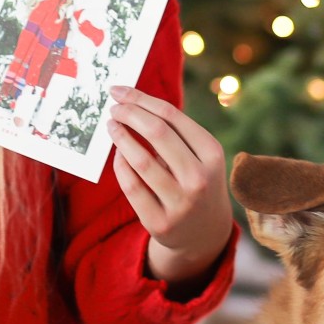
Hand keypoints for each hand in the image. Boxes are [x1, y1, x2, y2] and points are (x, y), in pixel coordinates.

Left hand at [106, 85, 232, 285]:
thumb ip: (174, 131)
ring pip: (141, 160)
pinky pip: (132, 186)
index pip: (171, 116)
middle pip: (156, 133)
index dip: (140, 99)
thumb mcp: (200, 155)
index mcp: (212, 153)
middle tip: (113, 107)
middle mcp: (199, 178)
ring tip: (111, 126)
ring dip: (120, 137)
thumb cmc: (195, 180)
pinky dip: (120, 165)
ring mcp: (181, 203)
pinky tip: (117, 154)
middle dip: (129, 113)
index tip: (119, 91)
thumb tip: (129, 100)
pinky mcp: (160, 223)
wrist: (204, 233)